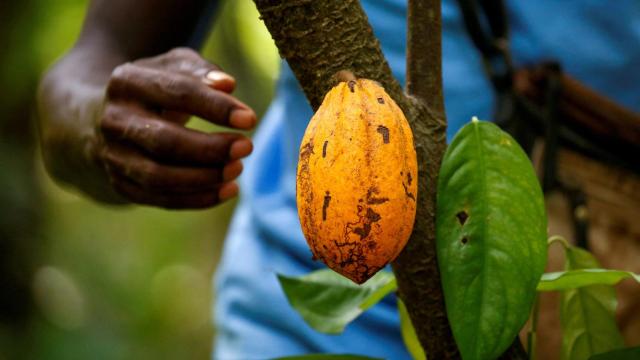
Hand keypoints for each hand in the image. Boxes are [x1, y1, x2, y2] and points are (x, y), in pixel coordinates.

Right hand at [96, 48, 255, 208]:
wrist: (101, 116)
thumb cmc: (154, 88)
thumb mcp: (173, 67)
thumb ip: (200, 71)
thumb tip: (227, 85)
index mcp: (127, 82)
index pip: (177, 93)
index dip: (216, 107)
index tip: (250, 119)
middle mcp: (114, 121)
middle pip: (165, 142)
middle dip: (211, 149)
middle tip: (247, 147)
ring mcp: (113, 156)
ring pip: (159, 177)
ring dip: (205, 178)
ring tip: (238, 169)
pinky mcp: (120, 184)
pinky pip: (160, 199)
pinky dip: (197, 199)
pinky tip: (228, 190)